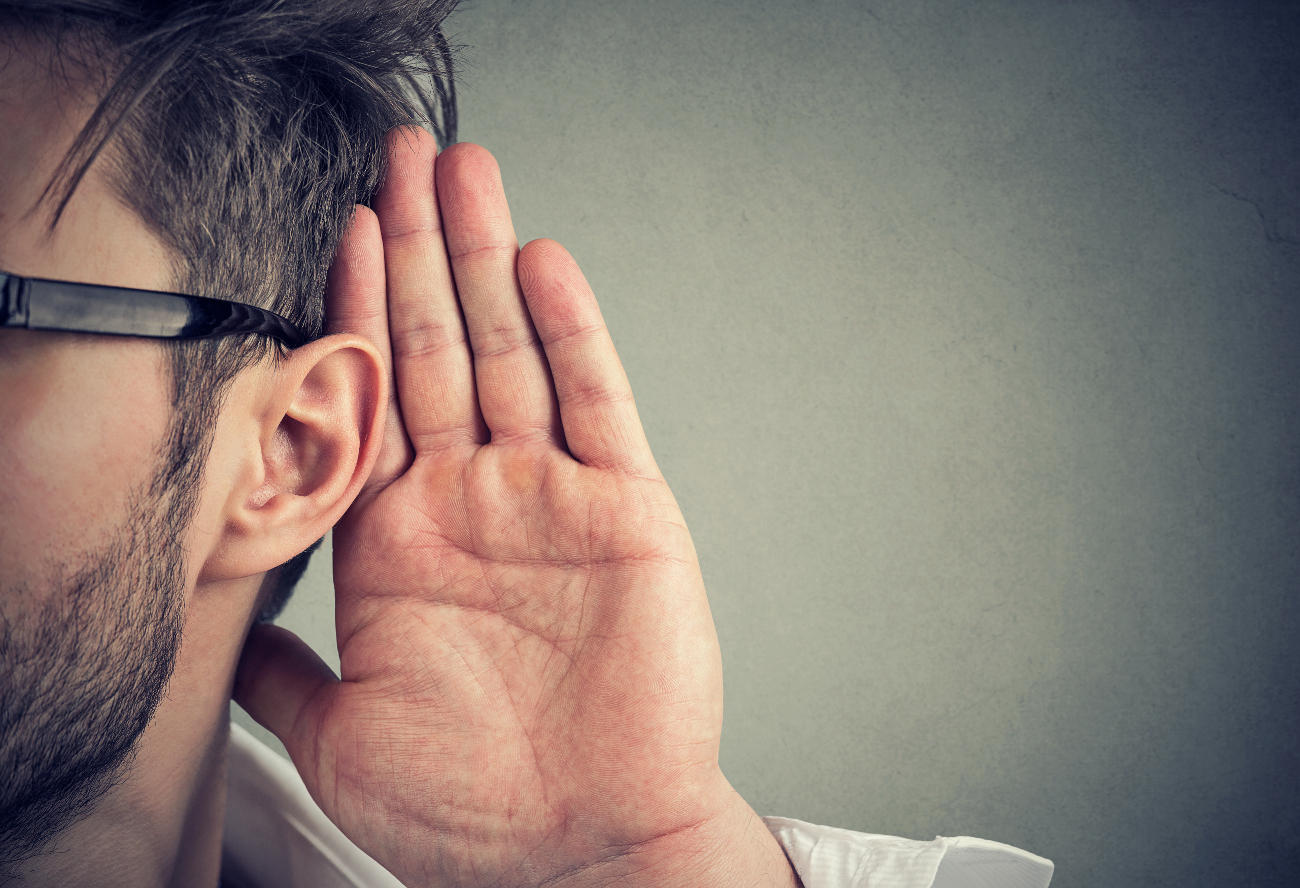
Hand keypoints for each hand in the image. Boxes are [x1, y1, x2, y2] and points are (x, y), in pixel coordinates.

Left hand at [233, 126, 797, 887]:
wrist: (585, 850)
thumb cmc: (470, 810)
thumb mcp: (337, 740)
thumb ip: (280, 670)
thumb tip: (220, 626)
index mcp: (402, 542)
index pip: (371, 396)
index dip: (353, 306)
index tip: (342, 224)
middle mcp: (475, 501)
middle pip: (440, 347)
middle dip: (419, 247)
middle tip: (410, 155)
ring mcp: (552, 498)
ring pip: (514, 353)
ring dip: (488, 261)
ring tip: (470, 173)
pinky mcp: (626, 511)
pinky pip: (598, 404)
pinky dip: (573, 333)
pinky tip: (545, 266)